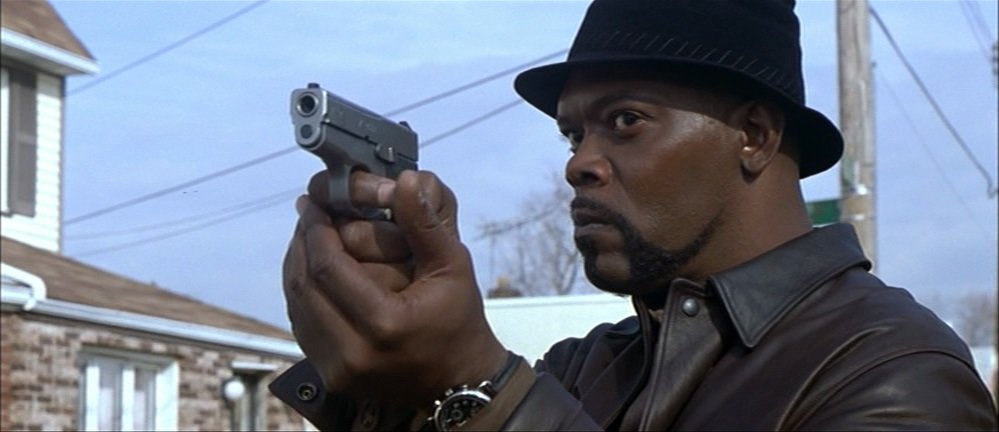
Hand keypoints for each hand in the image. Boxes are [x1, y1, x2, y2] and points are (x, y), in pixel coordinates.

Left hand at [283, 170, 507, 407]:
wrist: (459, 382)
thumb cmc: (459, 323)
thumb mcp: (452, 266)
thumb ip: (423, 223)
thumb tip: (405, 180)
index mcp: (384, 324)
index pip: (328, 268)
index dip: (316, 230)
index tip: (314, 203)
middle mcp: (353, 352)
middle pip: (303, 286)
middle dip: (303, 244)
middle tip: (308, 215)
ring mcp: (338, 370)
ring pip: (296, 306)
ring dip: (297, 267)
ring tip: (310, 238)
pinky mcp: (331, 377)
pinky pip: (303, 326)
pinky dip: (304, 294)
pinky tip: (315, 272)